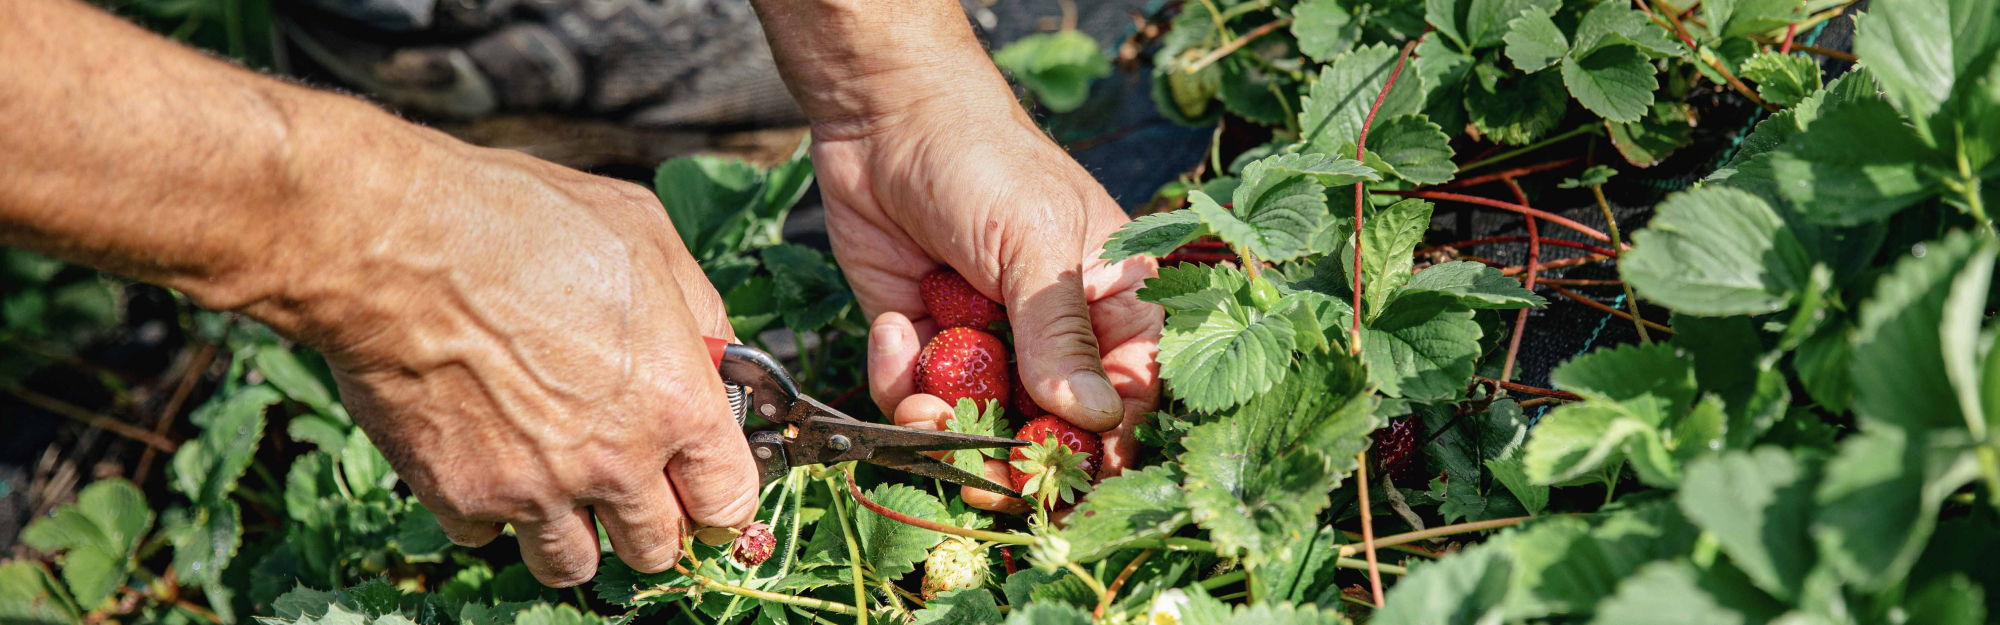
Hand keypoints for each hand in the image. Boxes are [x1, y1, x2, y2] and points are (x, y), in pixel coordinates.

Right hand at [252, 135, 757, 586]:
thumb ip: (699, 313)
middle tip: (630, 485)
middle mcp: (614, 462)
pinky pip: (489, 538)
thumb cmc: (524, 222)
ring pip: (573, 566)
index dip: (719, 495)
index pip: (729, 500)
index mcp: (675, 402)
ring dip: (574, 535)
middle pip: (657, 548)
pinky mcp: (460, 496)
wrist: (397, 240)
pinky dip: (491, 512)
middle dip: (650, 522)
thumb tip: (718, 359)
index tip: (703, 485)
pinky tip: (488, 459)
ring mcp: (535, 488)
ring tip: (560, 486)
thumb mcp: (647, 238)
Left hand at [810, 97, 1163, 512]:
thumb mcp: (1035, 243)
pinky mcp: (922, 341)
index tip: (1069, 475)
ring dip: (945, 422)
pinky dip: (898, 378)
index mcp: (1112, 306)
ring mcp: (987, 342)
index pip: (1132, 399)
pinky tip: (896, 326)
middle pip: (1052, 432)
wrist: (884, 117)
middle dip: (1014, 458)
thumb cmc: (985, 161)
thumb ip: (1061, 334)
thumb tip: (1094, 419)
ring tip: (923, 399)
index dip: (1105, 445)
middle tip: (984, 476)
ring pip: (977, 424)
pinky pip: (915, 395)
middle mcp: (1053, 336)